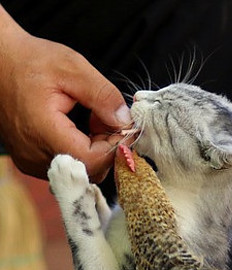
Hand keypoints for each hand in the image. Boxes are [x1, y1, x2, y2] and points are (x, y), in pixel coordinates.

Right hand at [0, 8, 130, 181]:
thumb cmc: (29, 62)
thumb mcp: (72, 68)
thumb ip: (103, 96)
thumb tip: (125, 121)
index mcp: (45, 133)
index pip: (93, 160)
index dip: (116, 146)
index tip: (126, 126)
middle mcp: (36, 156)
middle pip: (89, 170)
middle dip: (108, 147)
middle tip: (109, 119)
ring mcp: (32, 162)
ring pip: (80, 171)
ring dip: (95, 150)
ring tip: (92, 120)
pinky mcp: (31, 162)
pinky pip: (67, 166)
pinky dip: (80, 152)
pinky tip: (78, 129)